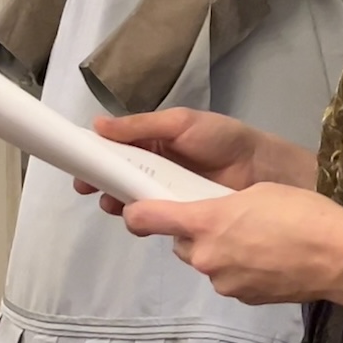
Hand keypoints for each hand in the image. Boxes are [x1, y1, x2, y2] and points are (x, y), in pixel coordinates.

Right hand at [78, 107, 312, 213]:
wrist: (264, 166)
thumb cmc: (222, 138)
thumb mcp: (180, 123)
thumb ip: (140, 126)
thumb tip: (97, 124)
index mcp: (153, 144)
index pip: (116, 151)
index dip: (95, 160)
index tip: (78, 170)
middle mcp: (156, 170)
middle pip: (120, 180)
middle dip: (102, 185)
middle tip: (93, 191)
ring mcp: (169, 195)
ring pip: (135, 202)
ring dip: (120, 203)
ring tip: (115, 204)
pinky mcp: (182, 216)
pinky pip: (157, 220)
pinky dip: (145, 220)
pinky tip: (141, 220)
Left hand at [121, 182, 342, 304]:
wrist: (342, 258)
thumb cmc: (302, 212)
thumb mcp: (256, 192)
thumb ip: (220, 204)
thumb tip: (209, 218)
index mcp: (205, 223)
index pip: (146, 219)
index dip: (136, 211)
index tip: (137, 206)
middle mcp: (206, 258)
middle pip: (181, 243)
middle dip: (194, 231)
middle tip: (226, 218)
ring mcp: (225, 283)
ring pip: (205, 261)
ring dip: (218, 250)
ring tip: (255, 238)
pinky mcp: (244, 298)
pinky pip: (229, 278)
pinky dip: (239, 267)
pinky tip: (268, 257)